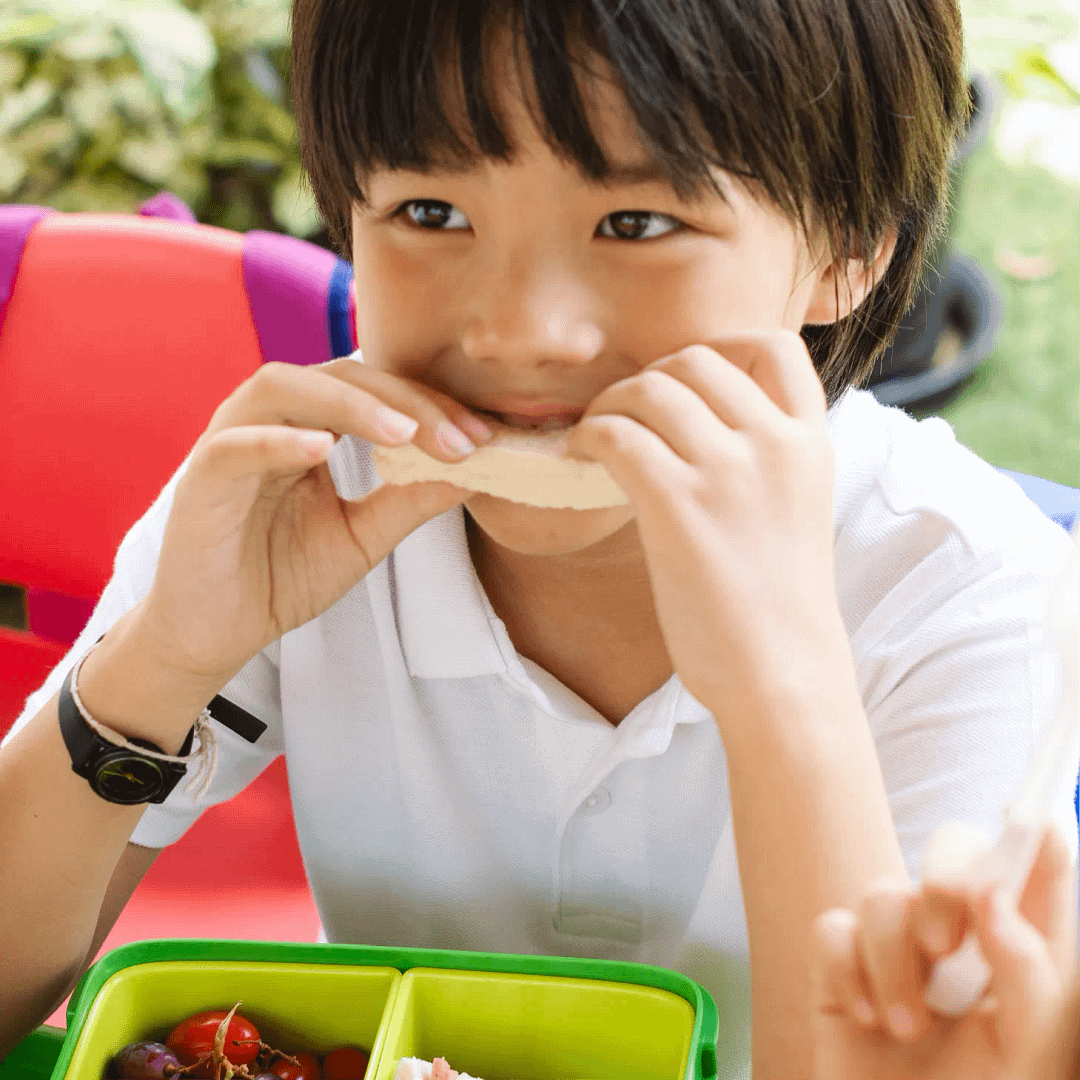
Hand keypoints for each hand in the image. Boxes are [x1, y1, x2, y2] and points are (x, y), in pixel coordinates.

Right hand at [140, 358, 494, 688]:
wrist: (215, 633)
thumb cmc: (281, 576)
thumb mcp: (362, 537)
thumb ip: (409, 501)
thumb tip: (476, 471)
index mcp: (309, 427)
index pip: (374, 390)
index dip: (431, 405)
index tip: (485, 437)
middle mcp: (269, 421)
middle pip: (338, 376)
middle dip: (405, 401)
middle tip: (460, 438)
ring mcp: (230, 444)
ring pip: (282, 389)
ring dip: (348, 404)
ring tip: (402, 433)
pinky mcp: (199, 481)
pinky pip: (233, 446)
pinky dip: (275, 441)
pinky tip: (323, 450)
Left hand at [566, 329, 839, 712]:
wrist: (784, 676)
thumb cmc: (779, 609)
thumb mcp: (795, 514)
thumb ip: (764, 464)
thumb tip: (696, 432)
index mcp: (810, 444)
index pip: (775, 348)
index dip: (720, 345)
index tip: (683, 377)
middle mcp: (775, 444)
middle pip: (696, 360)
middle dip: (650, 377)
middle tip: (625, 415)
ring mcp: (728, 471)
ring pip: (651, 389)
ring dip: (610, 405)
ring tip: (593, 437)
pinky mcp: (679, 504)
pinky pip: (618, 436)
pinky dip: (588, 437)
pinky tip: (579, 459)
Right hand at [810, 823, 1076, 1079]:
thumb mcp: (1027, 1057)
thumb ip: (1029, 979)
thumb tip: (996, 898)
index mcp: (1020, 950)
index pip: (1036, 866)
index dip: (1032, 830)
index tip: (1027, 818)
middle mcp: (962, 935)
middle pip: (954, 848)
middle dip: (947, 879)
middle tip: (948, 938)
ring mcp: (897, 945)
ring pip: (884, 892)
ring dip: (893, 966)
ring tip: (906, 1028)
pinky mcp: (842, 962)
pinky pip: (832, 929)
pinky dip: (846, 974)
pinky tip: (866, 1018)